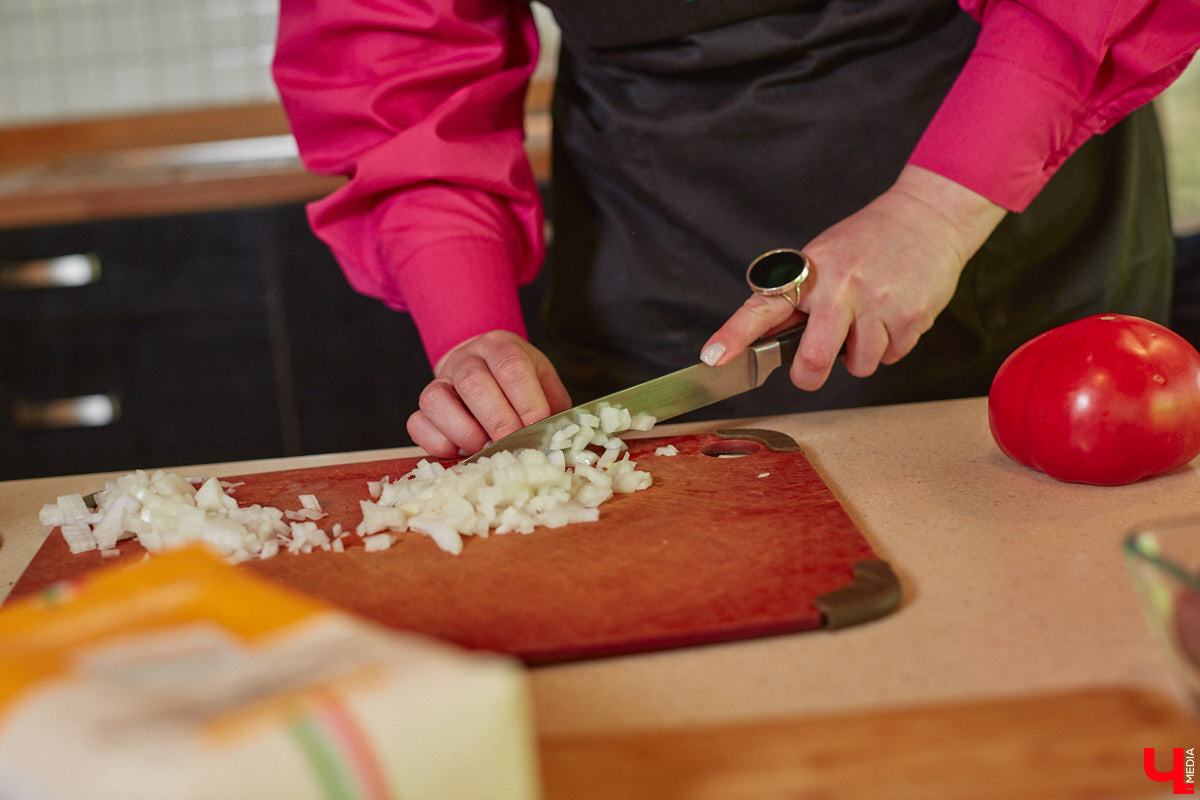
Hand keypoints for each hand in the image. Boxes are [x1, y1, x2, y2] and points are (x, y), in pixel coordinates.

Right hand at [407, 330, 571, 457]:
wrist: (487, 369)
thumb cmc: (522, 388)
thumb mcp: (545, 388)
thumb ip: (553, 412)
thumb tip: (560, 445)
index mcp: (502, 347)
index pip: (511, 367)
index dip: (526, 401)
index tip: (538, 429)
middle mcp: (467, 359)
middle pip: (473, 383)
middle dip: (498, 421)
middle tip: (514, 446)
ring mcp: (440, 382)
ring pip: (436, 400)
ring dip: (465, 432)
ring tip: (487, 450)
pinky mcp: (423, 408)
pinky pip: (418, 424)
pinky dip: (439, 444)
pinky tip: (462, 452)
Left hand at [700, 165, 1007, 389]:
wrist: (928, 217)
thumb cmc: (868, 242)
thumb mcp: (822, 258)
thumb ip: (794, 298)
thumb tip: (760, 337)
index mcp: (809, 273)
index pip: (762, 308)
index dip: (733, 336)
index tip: (713, 358)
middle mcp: (839, 288)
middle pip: (813, 360)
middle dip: (811, 376)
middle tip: (815, 367)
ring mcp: (876, 303)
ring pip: (859, 365)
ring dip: (861, 355)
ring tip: (868, 320)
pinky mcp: (909, 317)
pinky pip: (891, 357)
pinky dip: (890, 345)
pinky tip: (892, 315)